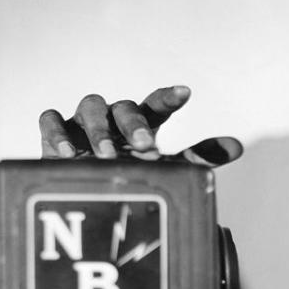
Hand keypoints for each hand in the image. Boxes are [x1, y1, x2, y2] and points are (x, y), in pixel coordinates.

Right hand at [37, 86, 242, 165]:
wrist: (90, 195)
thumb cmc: (132, 174)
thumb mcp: (168, 169)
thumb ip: (199, 157)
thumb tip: (237, 146)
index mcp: (141, 124)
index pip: (155, 105)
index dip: (168, 97)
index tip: (185, 93)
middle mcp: (113, 118)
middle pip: (123, 107)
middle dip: (134, 125)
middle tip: (146, 146)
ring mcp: (82, 124)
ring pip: (89, 108)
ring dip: (99, 130)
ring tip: (107, 155)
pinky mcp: (54, 135)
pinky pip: (50, 122)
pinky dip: (58, 134)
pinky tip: (68, 154)